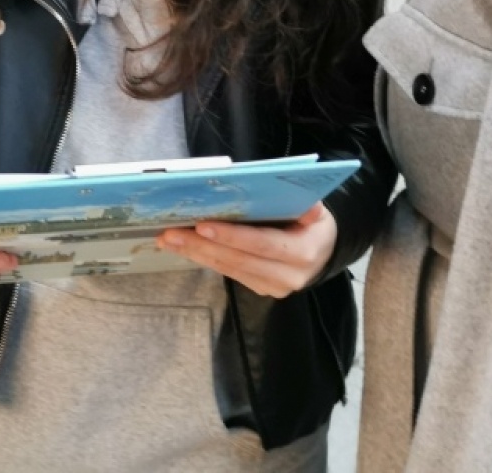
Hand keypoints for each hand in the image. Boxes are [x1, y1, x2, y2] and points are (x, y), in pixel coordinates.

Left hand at [158, 203, 337, 298]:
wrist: (322, 251)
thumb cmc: (312, 223)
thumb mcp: (316, 210)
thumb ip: (308, 205)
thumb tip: (309, 203)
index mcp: (303, 253)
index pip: (262, 244)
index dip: (232, 236)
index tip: (202, 226)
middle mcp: (287, 276)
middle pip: (238, 260)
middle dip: (202, 246)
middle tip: (172, 233)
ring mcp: (272, 286)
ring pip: (228, 269)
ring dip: (196, 253)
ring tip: (168, 239)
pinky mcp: (259, 288)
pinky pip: (228, 273)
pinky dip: (204, 258)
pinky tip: (183, 248)